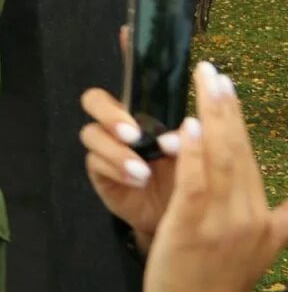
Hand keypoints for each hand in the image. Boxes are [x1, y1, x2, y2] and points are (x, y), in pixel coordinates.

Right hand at [80, 85, 179, 250]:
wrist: (185, 221)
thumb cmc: (194, 179)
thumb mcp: (199, 156)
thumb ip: (195, 138)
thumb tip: (191, 126)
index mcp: (145, 113)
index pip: (131, 82)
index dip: (129, 70)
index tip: (136, 75)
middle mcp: (120, 125)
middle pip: (93, 101)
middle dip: (111, 115)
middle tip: (133, 135)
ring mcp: (106, 148)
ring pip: (92, 134)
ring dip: (116, 150)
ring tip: (142, 171)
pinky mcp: (100, 173)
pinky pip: (96, 163)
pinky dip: (117, 170)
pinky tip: (137, 182)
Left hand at [142, 62, 287, 291]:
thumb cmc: (221, 282)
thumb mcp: (264, 247)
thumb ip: (286, 218)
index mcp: (265, 218)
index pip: (250, 158)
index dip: (238, 120)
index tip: (228, 86)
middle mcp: (250, 216)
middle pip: (239, 152)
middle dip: (226, 108)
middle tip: (213, 70)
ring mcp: (223, 223)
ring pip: (221, 161)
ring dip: (213, 119)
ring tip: (205, 84)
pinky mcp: (194, 228)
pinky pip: (197, 184)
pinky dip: (195, 154)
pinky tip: (190, 126)